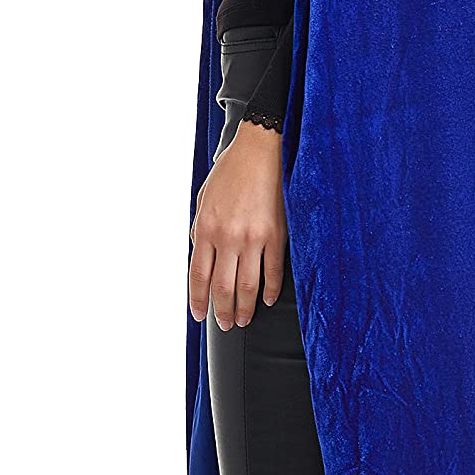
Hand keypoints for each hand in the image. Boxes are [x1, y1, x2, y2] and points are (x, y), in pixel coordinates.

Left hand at [189, 121, 287, 330]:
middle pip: (222, 287)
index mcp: (206, 228)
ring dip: (244, 307)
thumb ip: (201, 230)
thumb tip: (202, 256)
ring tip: (242, 319)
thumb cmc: (231, 172)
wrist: (261, 149)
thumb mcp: (204, 199)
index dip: (198, 300)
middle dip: (222, 311)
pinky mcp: (277, 234)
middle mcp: (228, 237)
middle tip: (225, 325)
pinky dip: (269, 289)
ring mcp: (254, 238)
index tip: (200, 315)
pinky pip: (272, 271)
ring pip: (247, 285)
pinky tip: (266, 300)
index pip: (199, 276)